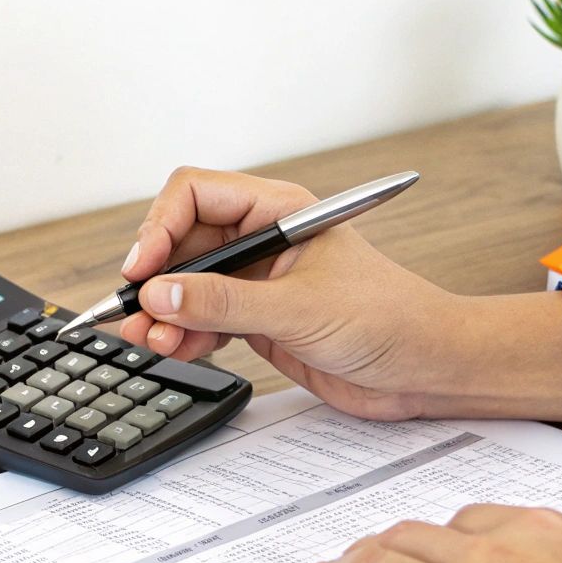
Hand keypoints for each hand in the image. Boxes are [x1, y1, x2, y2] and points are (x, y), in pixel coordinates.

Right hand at [116, 167, 561, 421]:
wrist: (426, 368)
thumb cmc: (390, 319)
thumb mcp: (300, 310)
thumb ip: (225, 303)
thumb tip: (162, 293)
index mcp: (278, 210)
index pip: (195, 194)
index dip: (159, 227)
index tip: (142, 270)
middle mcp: (263, 239)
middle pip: (182, 241)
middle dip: (154, 276)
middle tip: (135, 313)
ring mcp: (258, 280)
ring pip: (187, 284)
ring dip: (163, 311)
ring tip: (150, 340)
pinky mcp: (258, 319)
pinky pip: (202, 318)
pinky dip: (182, 334)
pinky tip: (175, 349)